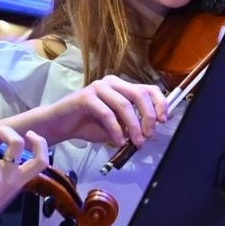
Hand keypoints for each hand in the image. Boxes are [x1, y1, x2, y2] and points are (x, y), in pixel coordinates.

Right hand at [44, 76, 166, 146]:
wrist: (60, 125)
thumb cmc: (88, 124)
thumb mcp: (117, 126)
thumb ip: (131, 125)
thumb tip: (149, 132)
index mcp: (122, 87)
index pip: (148, 89)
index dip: (159, 103)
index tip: (163, 120)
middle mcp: (112, 83)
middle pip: (139, 94)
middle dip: (148, 116)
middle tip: (148, 135)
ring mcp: (98, 88)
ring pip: (124, 105)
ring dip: (133, 127)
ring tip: (135, 142)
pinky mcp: (86, 97)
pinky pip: (107, 114)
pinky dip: (116, 130)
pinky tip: (118, 141)